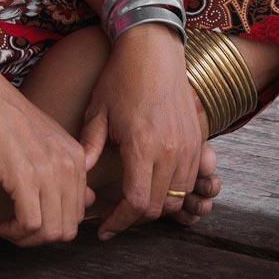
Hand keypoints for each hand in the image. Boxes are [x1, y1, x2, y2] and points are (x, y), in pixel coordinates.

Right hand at [0, 66, 94, 245]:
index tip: (32, 220)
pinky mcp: (25, 178)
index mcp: (77, 157)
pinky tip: (3, 226)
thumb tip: (91, 201)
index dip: (55, 224)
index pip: (79, 212)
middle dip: (43, 238)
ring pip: (51, 231)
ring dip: (28, 240)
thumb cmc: (8, 119)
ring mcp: (49, 171)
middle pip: (68, 227)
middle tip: (19, 230)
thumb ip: (69, 171)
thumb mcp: (48, 142)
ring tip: (10, 229)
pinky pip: (30, 224)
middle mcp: (69, 165)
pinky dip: (16, 233)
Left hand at [80, 24, 206, 237]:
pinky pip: (190, 180)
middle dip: (134, 218)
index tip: (104, 228)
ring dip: (155, 206)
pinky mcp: (198, 141)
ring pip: (177, 197)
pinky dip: (173, 190)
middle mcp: (170, 150)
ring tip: (131, 202)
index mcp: (143, 146)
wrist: (154, 49)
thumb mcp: (97, 112)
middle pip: (158, 207)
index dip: (120, 222)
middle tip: (113, 217)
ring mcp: (189, 146)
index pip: (137, 203)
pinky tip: (152, 183)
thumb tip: (79, 178)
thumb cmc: (121, 78)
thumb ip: (90, 147)